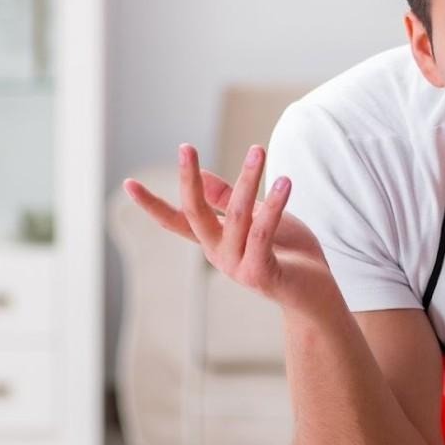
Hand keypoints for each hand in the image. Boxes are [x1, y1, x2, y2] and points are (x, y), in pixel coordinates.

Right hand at [122, 143, 329, 308]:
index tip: (127, 183)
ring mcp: (238, 267)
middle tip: (185, 148)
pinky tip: (285, 181)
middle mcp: (220, 255)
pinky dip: (275, 205)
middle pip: (196, 214)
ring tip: (258, 150)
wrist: (317, 296)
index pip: (177, 220)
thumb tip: (201, 175)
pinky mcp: (260, 274)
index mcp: (215, 242)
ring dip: (249, 180)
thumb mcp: (257, 219)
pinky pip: (264, 233)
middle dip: (189, 180)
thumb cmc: (289, 255)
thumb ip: (230, 201)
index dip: (152, 205)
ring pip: (239, 216)